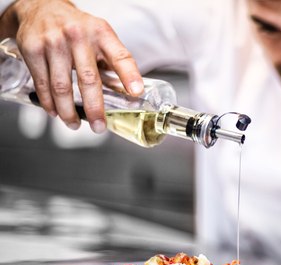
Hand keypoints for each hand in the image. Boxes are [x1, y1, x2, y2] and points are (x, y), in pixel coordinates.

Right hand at [0, 0, 142, 131]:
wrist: (41, 7)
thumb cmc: (77, 28)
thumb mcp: (100, 36)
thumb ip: (112, 60)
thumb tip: (128, 92)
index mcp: (101, 33)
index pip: (120, 56)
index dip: (129, 75)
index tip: (136, 92)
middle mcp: (78, 36)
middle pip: (88, 80)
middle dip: (95, 109)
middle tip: (99, 126)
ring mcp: (53, 42)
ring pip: (62, 87)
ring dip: (69, 112)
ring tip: (74, 124)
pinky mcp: (33, 49)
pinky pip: (42, 84)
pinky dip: (49, 103)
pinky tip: (55, 112)